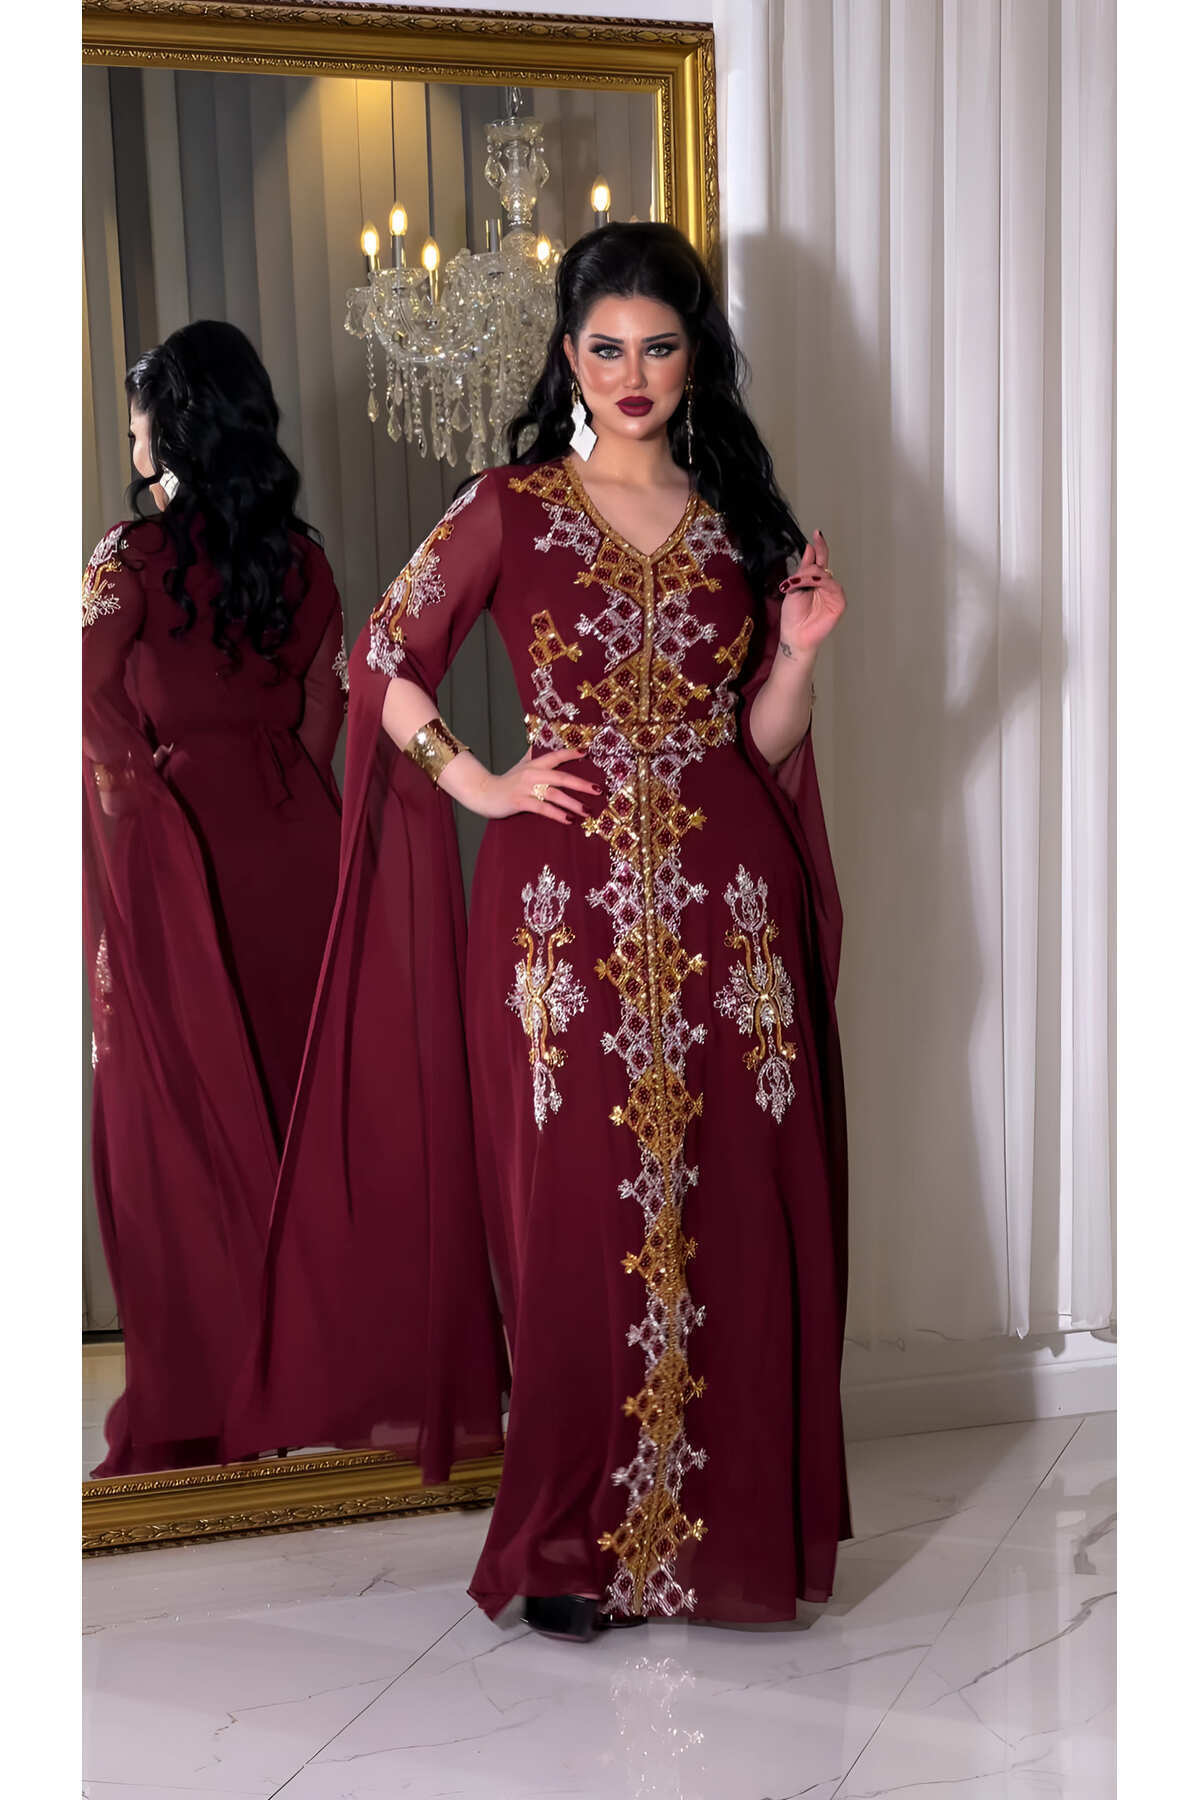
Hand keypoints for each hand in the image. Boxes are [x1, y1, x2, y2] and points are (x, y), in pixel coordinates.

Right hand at [475, 747, 599, 824]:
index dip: (571, 753)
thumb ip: (534, 755)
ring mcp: (525, 788)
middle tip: (598, 790)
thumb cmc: (507, 781)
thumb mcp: (521, 765)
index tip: (587, 751)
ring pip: (554, 794)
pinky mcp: (519, 801)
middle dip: (581, 784)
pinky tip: (569, 820)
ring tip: (587, 811)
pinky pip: (542, 808)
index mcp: (534, 764)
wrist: (484, 792)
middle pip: (561, 777)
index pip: (556, 755)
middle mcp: (532, 773)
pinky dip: (557, 814)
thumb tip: (543, 741)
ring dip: (573, 803)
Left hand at [778, 529, 845, 654]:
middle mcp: (825, 585)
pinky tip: (810, 585)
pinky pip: (832, 587)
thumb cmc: (793, 615)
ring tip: (799, 584)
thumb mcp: (793, 587)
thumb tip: (809, 548)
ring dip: (812, 576)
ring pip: (825, 575)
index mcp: (814, 580)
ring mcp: (833, 593)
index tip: (817, 533)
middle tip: (804, 568)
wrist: (795, 635)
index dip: (819, 547)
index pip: (819, 560)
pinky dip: (821, 583)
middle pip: (823, 566)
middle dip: (813, 564)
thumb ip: (803, 569)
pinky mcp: (838, 602)